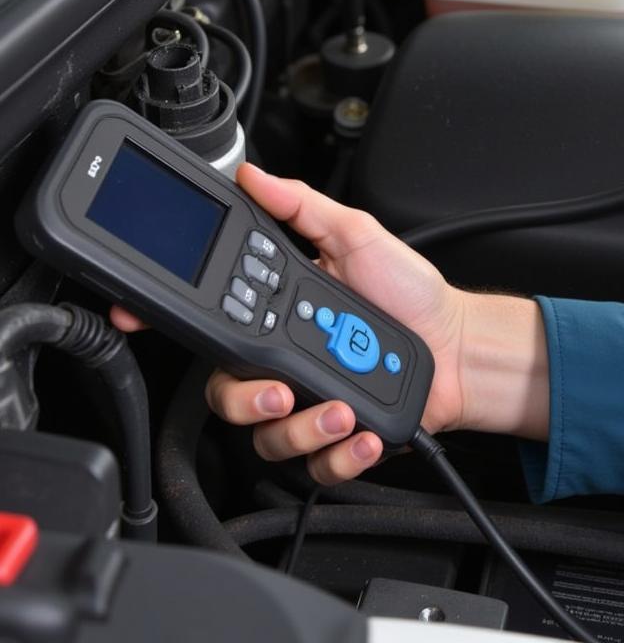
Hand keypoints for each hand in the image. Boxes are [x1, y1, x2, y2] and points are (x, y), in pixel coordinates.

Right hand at [114, 162, 469, 483]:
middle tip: (281, 389)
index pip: (215, 323)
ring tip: (343, 407)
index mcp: (281, 314)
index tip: (144, 319)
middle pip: (227, 394)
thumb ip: (303, 208)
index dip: (170, 324)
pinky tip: (362, 432)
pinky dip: (339, 454)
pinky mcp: (338, 439)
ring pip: (269, 437)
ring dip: (305, 427)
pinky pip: (316, 465)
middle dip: (247, 399)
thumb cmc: (411, 292)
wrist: (459, 344)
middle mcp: (287, 362)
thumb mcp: (357, 236)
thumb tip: (254, 176)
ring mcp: (311, 404)